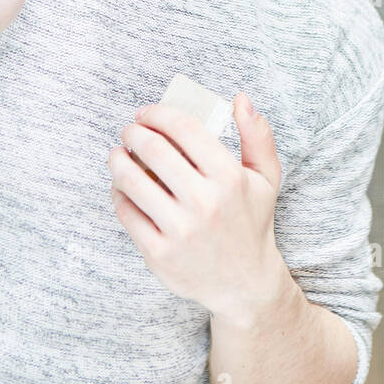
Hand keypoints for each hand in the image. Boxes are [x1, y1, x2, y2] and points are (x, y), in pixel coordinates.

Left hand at [109, 93, 285, 320]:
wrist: (244, 284)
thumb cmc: (251, 222)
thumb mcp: (266, 178)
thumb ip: (257, 136)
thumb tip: (240, 99)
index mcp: (230, 178)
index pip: (184, 129)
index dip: (159, 114)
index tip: (147, 113)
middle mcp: (204, 203)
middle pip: (154, 150)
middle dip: (134, 132)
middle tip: (129, 131)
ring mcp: (179, 230)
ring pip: (131, 180)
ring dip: (117, 159)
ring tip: (117, 153)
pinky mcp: (158, 253)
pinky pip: (126, 212)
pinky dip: (118, 193)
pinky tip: (121, 186)